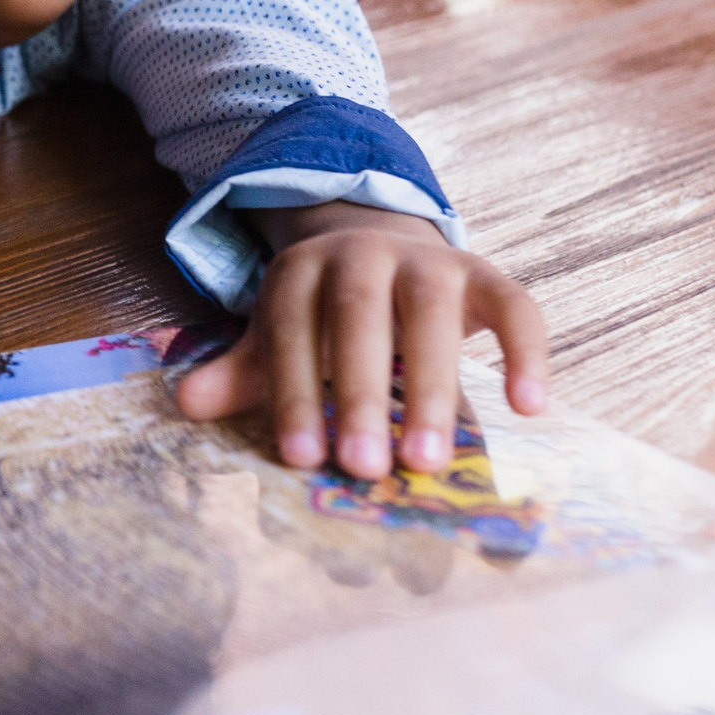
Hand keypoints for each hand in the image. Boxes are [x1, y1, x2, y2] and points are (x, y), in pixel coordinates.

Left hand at [172, 202, 547, 476]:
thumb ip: (242, 375)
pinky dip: (524, 352)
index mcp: (300, 273)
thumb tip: (187, 405)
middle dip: (360, 395)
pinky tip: (527, 407)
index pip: (292, 331)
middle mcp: (363, 256)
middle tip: (364, 468)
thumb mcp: (277, 339)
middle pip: (359, 319)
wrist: (378, 246)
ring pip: (433, 316)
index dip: (295, 393)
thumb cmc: (321, 318)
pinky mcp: (485, 275)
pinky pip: (515, 307)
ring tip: (427, 462)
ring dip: (430, 388)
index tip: (302, 458)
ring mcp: (428, 261)